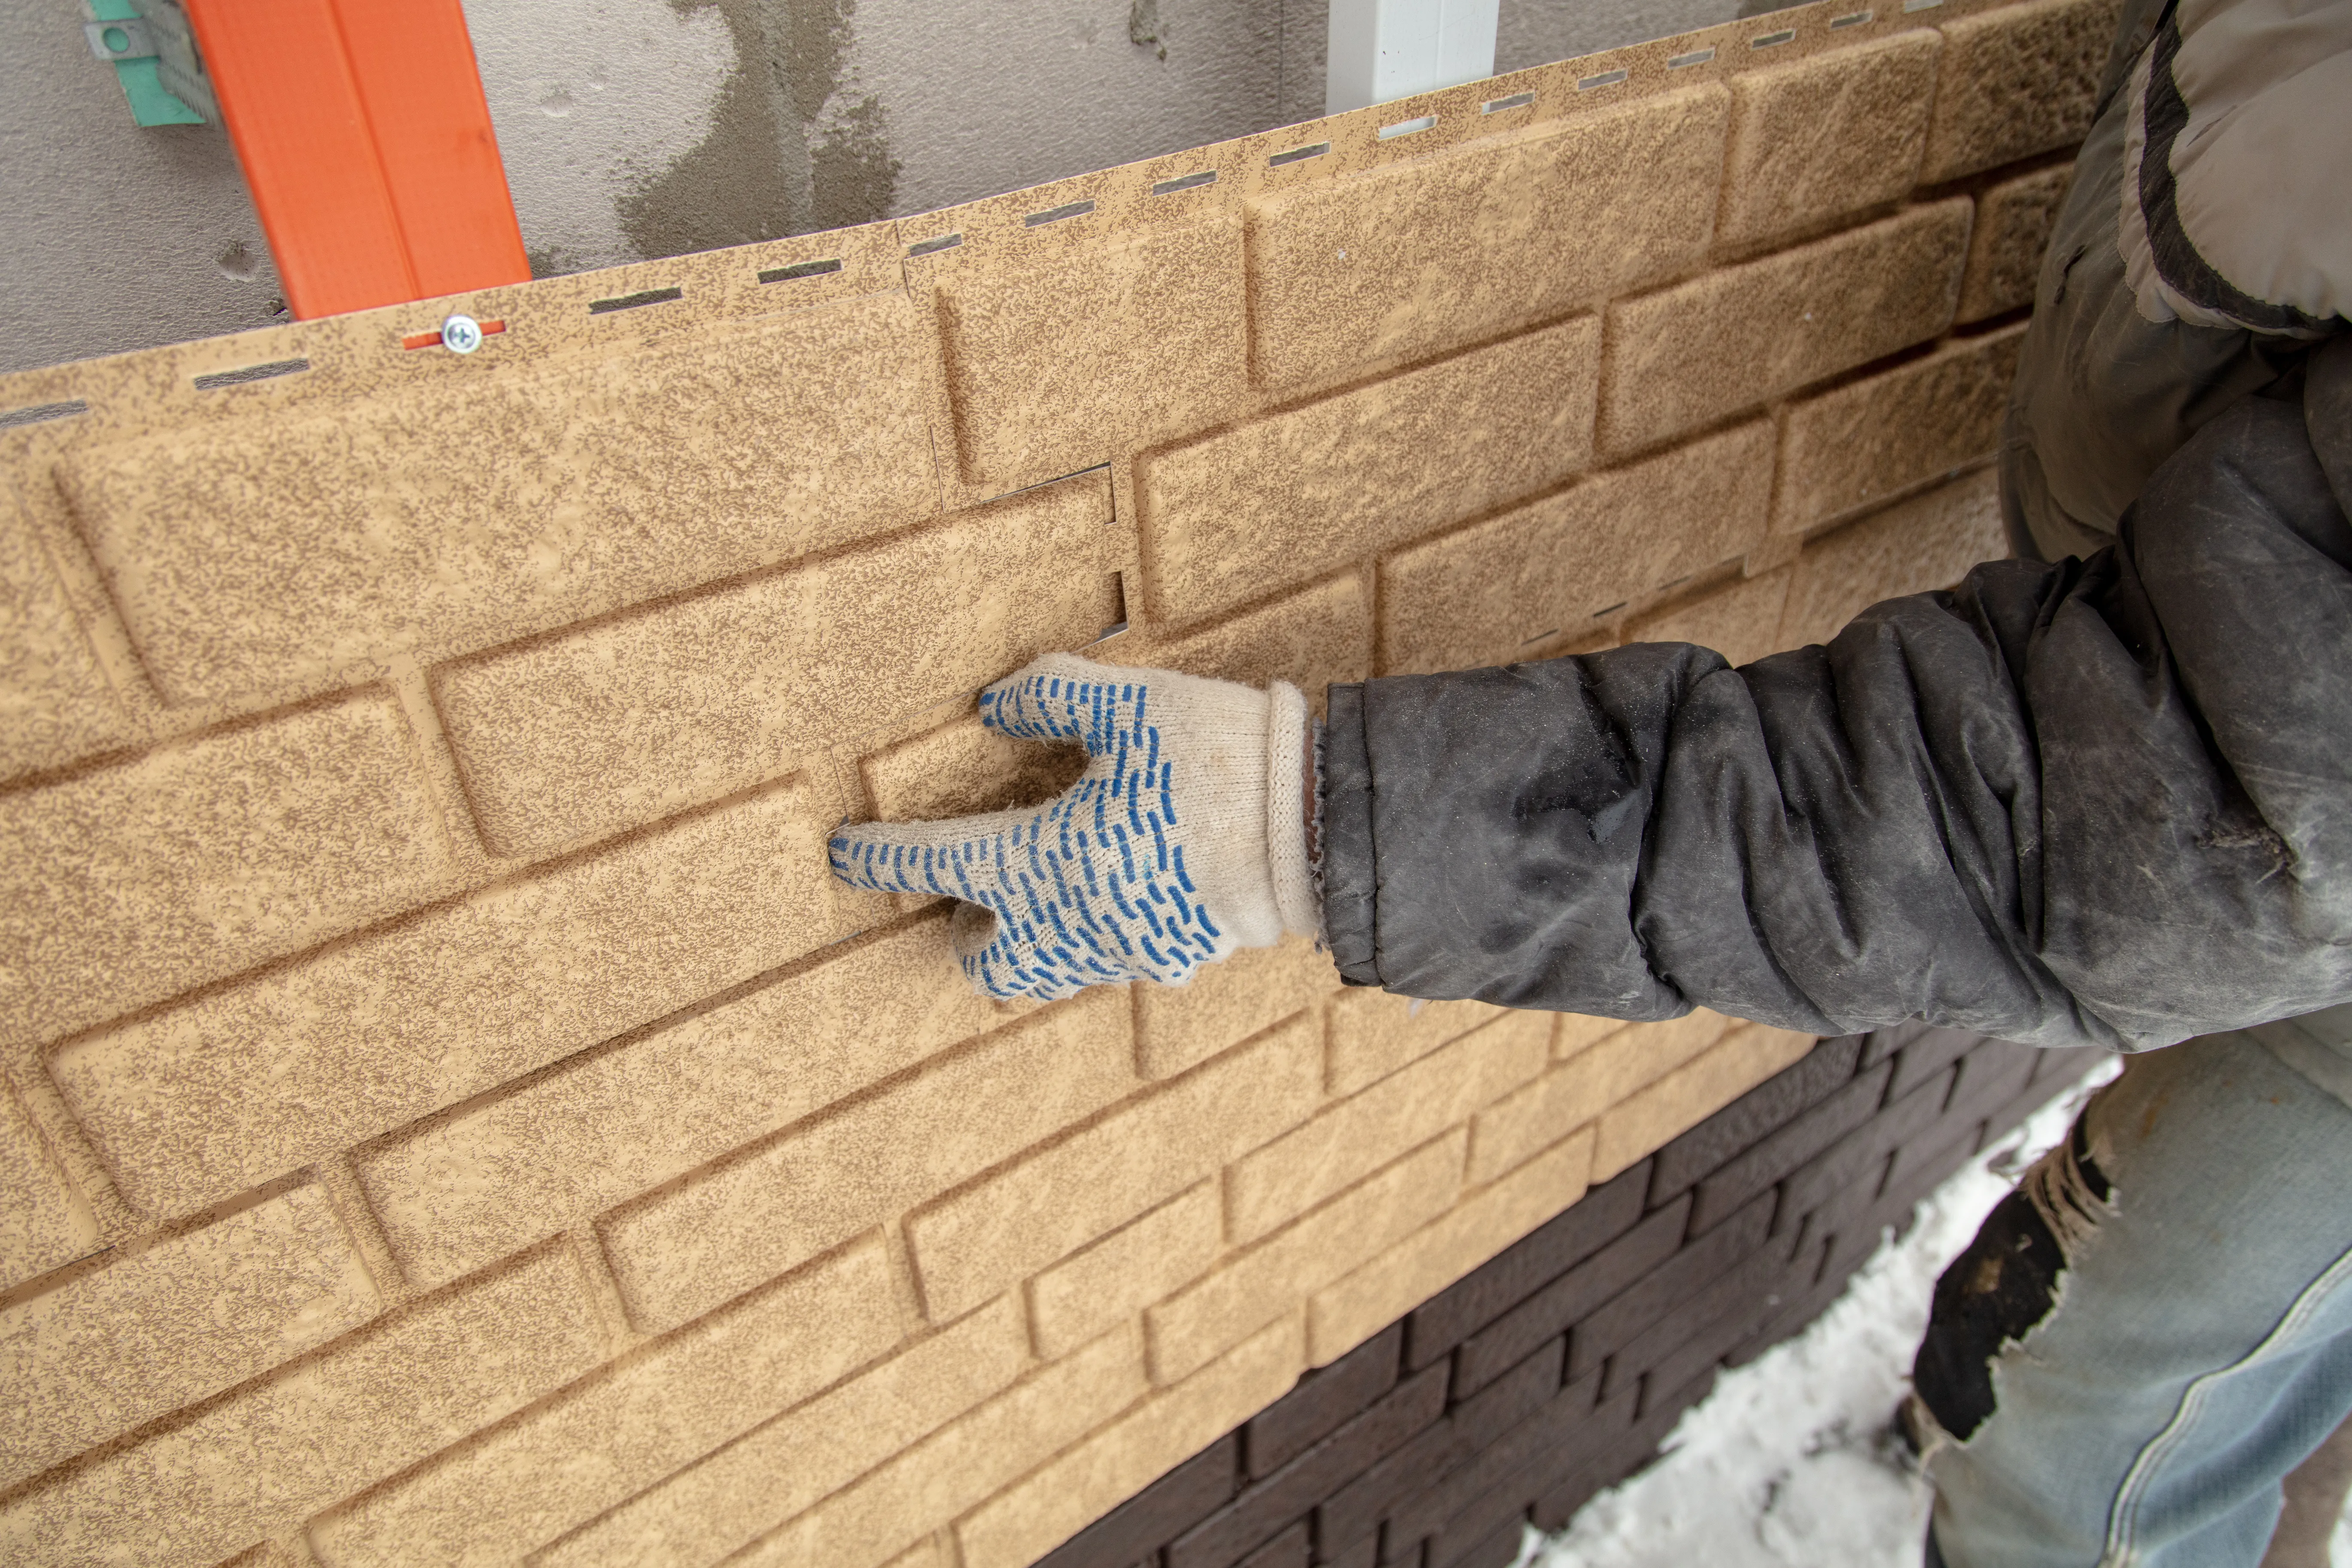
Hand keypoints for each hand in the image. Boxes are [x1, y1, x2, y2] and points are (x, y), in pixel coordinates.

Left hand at [830, 654, 1316, 999]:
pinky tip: (1118, 891)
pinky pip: (1111, 960)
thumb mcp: (1128, 703)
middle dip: (966, 934)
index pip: (935, 864)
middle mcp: (1072, 922)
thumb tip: (991, 707)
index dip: (880, 856)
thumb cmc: (1215, 760)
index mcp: (1042, 859)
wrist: (1314, 828)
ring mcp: (1124, 950)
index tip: (844, 852)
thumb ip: (1049, 696)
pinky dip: (1092, 935)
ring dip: (1027, 943)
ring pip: (1049, 972)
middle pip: (988, 963)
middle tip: (968, 895)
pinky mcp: (1174, 956)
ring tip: (1037, 899)